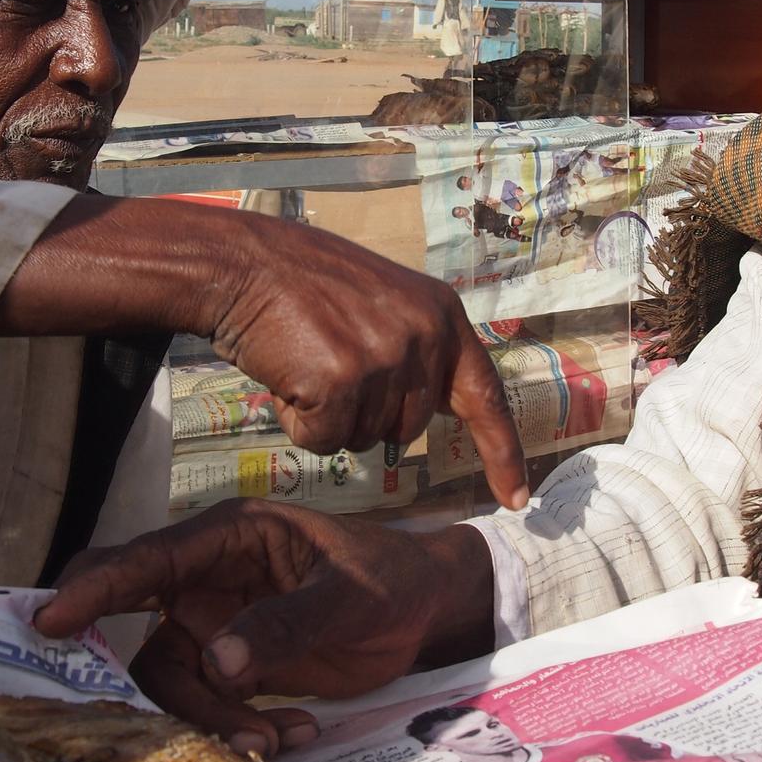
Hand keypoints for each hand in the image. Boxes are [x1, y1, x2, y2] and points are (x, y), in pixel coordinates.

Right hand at [0, 197, 531, 509]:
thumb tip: (426, 412)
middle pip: (406, 429)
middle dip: (363, 413)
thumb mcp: (383, 302)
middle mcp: (426, 336)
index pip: (485, 396)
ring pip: (363, 440)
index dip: (502, 453)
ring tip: (305, 360)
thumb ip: (416, 348)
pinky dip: (298, 421)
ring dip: (328, 417)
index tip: (518, 500)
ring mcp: (386, 358)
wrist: (243, 262)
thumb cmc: (303, 284)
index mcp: (443, 315)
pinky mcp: (342, 381)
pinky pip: (324, 440)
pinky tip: (287, 375)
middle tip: (328, 361)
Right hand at [35, 501, 497, 755]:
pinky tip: (292, 732)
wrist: (424, 613)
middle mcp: (207, 580)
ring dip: (209, 718)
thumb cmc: (387, 579)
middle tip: (109, 708)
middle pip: (132, 623)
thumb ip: (287, 622)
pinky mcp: (233, 669)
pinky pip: (207, 707)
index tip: (49, 620)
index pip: (147, 559)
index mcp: (229, 537)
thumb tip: (221, 662)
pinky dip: (239, 729)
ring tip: (270, 738)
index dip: (95, 588)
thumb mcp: (348, 595)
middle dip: (116, 666)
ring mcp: (215, 626)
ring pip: (172, 679)